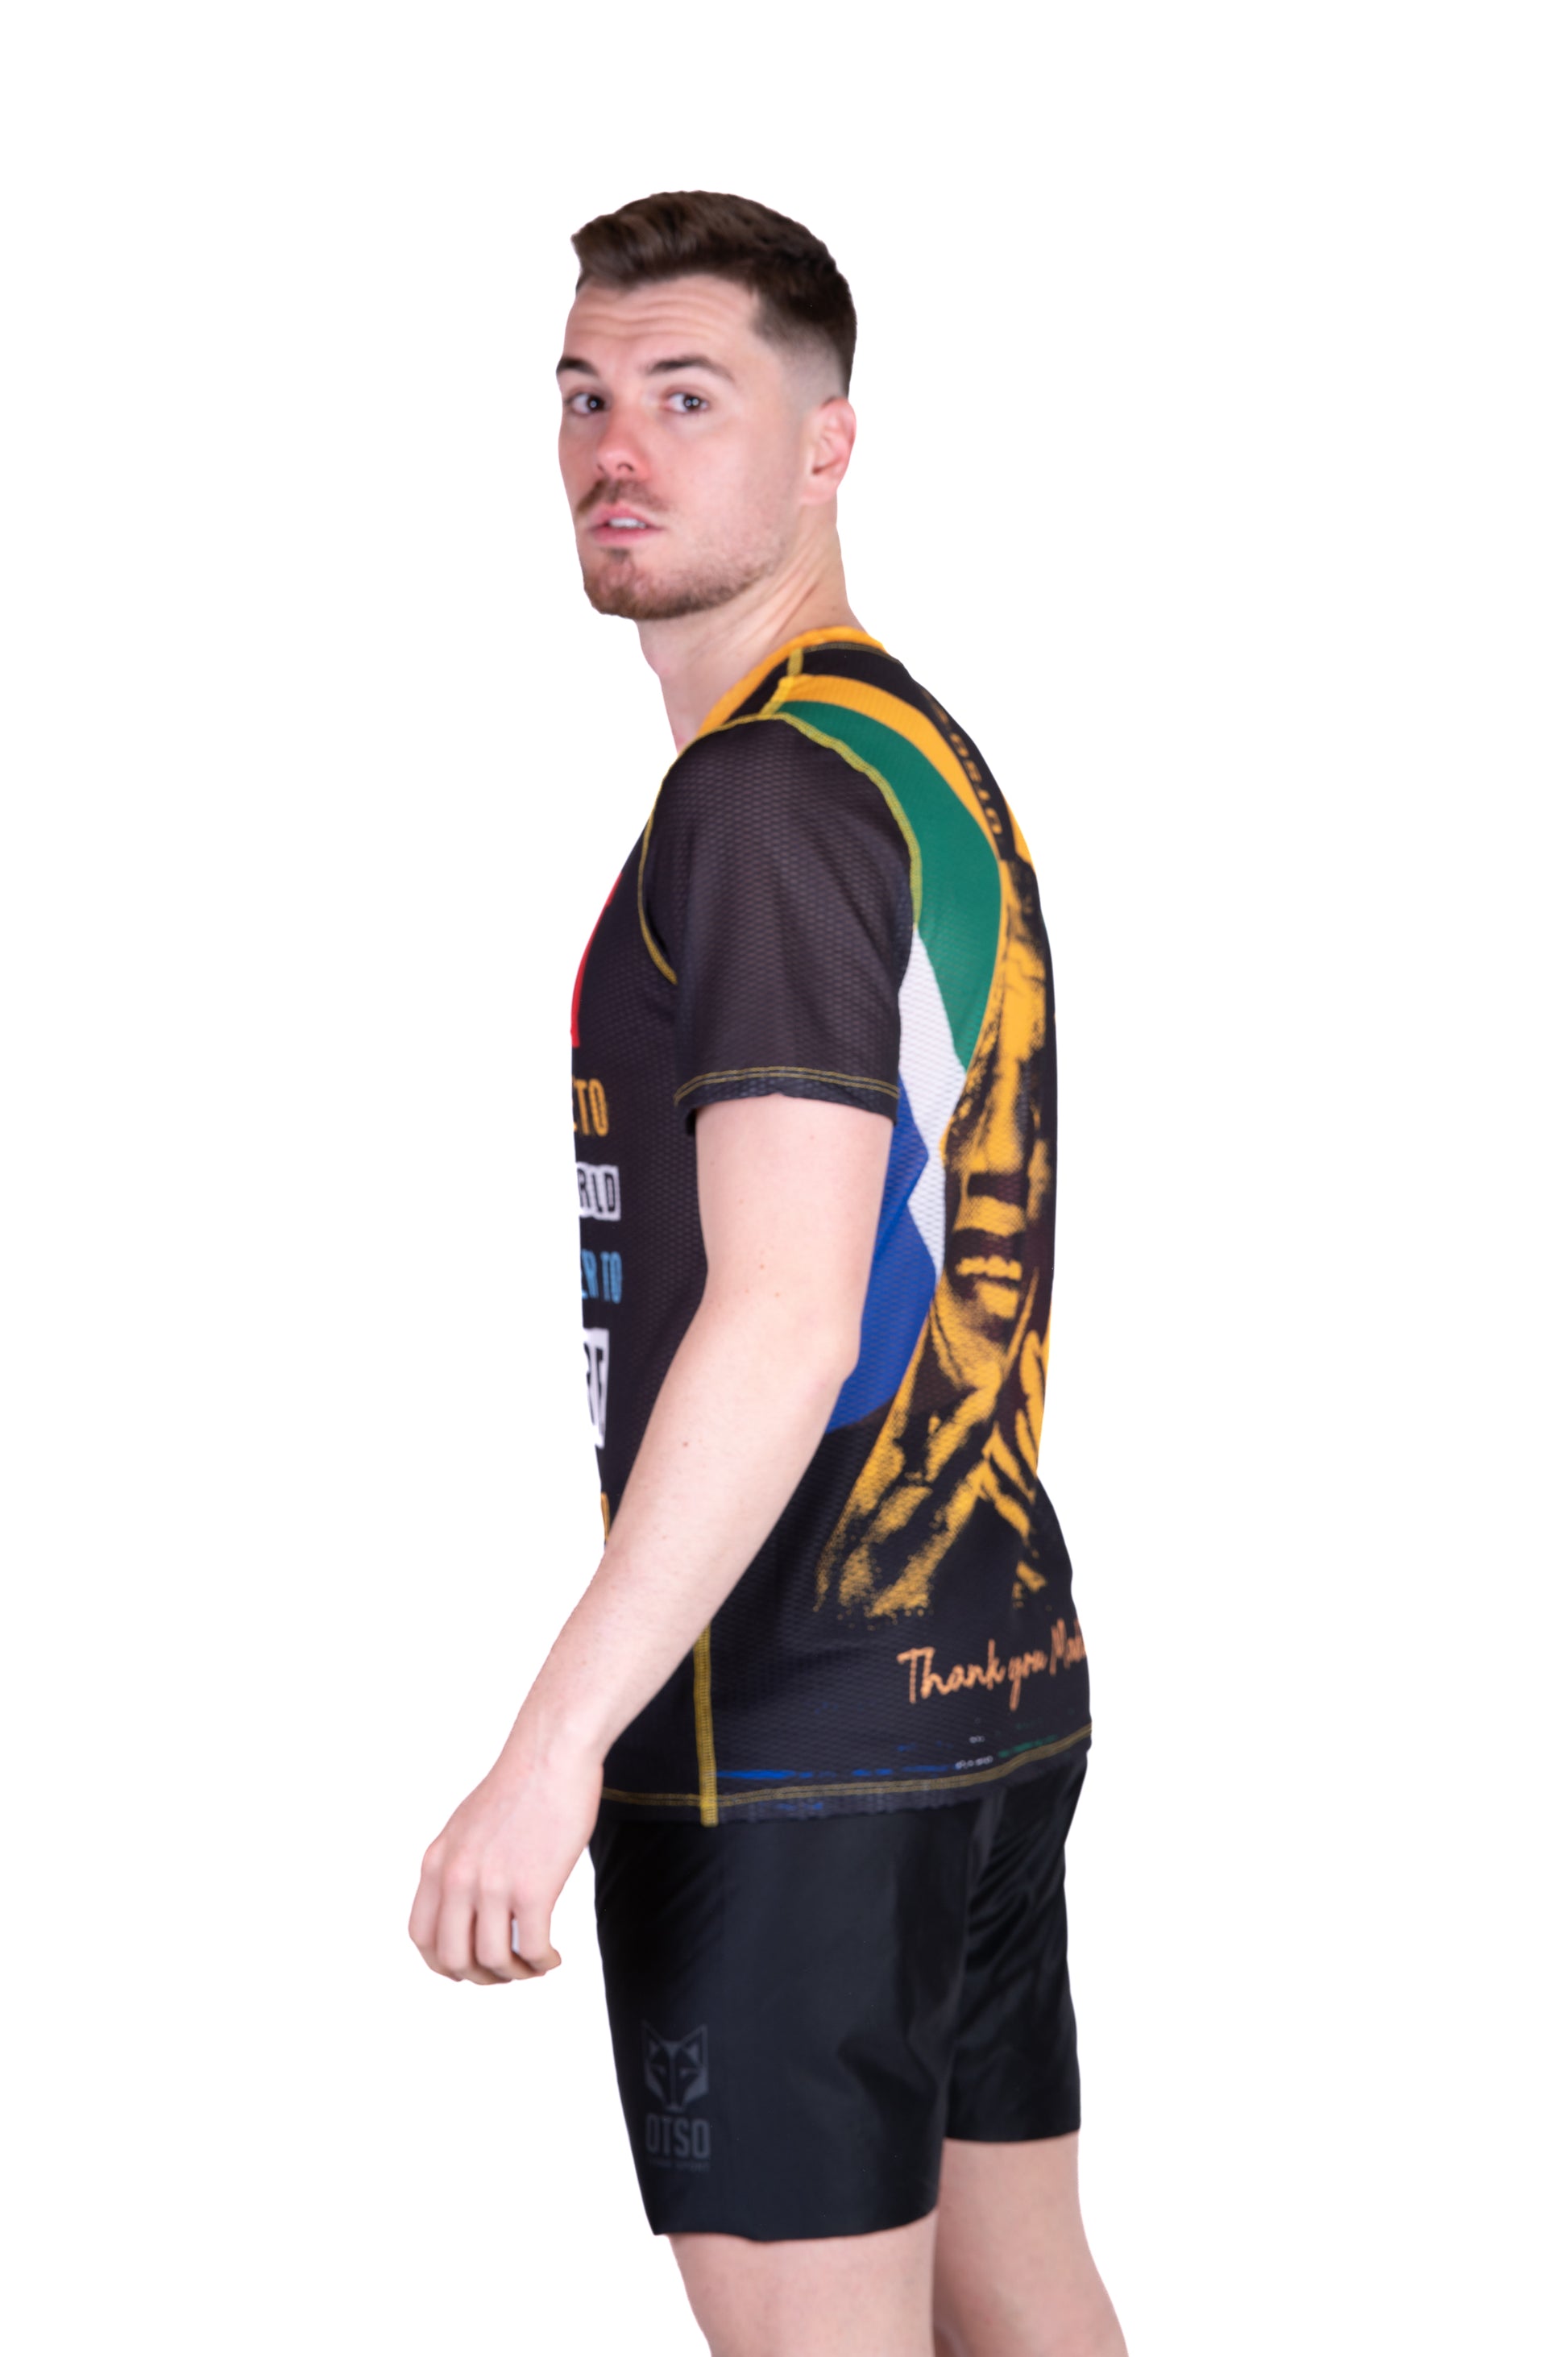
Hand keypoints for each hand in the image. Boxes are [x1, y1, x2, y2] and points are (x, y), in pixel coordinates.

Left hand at [408, 1729, 603, 1984]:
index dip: (443, 1963)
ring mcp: (492, 1885)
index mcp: (437, 1862)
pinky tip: (554, 1957)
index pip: (421, 1937)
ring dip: (515, 1975)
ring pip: (492, 1962)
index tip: (469, 1966)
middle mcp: (457, 1877)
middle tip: (507, 1971)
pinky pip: (532, 1950)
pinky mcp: (532, 1889)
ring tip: (535, 1965)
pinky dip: (543, 1963)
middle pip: (452, 1959)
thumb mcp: (467, 1825)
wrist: (552, 1751)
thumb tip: (468, 1903)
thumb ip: (460, 1863)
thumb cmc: (521, 1783)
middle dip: (480, 1977)